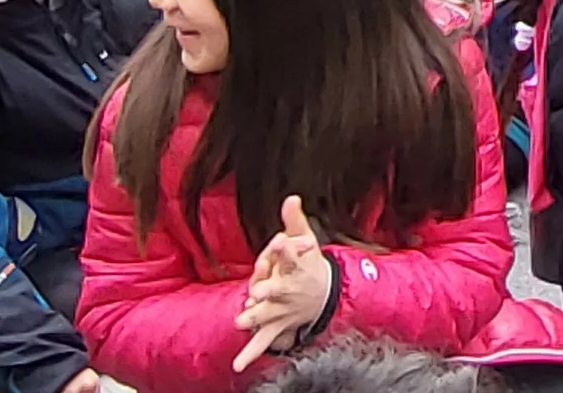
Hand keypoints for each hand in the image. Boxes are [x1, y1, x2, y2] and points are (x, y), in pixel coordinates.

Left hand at [229, 197, 336, 369]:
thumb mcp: (307, 240)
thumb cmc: (310, 265)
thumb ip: (295, 220)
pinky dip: (251, 353)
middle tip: (257, 291)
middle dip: (268, 290)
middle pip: (278, 288)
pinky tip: (239, 364)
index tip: (282, 241)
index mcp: (296, 267)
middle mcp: (289, 289)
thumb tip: (291, 197)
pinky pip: (263, 340)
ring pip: (268, 314)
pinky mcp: (277, 324)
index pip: (292, 255)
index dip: (288, 248)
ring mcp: (283, 309)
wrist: (324, 295)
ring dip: (256, 318)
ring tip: (241, 321)